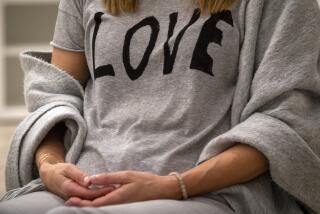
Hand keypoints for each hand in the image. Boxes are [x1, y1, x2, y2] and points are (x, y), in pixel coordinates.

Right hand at [39, 162, 114, 200]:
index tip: (111, 187)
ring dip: (101, 196)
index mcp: (70, 189)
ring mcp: (73, 198)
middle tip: (116, 189)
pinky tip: (105, 192)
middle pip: (90, 198)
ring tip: (113, 191)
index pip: (88, 193)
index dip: (100, 191)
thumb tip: (89, 182)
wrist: (49, 175)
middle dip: (103, 195)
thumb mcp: (68, 168)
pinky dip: (96, 196)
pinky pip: (86, 198)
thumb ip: (79, 175)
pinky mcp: (75, 197)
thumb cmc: (59, 170)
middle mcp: (71, 196)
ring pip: (88, 199)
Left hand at [65, 170, 181, 206]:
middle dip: (81, 205)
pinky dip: (99, 201)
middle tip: (68, 201)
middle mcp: (117, 205)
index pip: (94, 204)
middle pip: (96, 207)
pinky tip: (95, 196)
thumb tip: (91, 179)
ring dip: (89, 203)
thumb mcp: (126, 176)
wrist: (161, 189)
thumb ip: (108, 178)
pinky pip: (109, 204)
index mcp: (116, 198)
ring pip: (101, 206)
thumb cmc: (145, 182)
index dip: (80, 203)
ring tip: (78, 198)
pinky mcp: (124, 204)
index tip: (69, 200)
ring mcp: (121, 205)